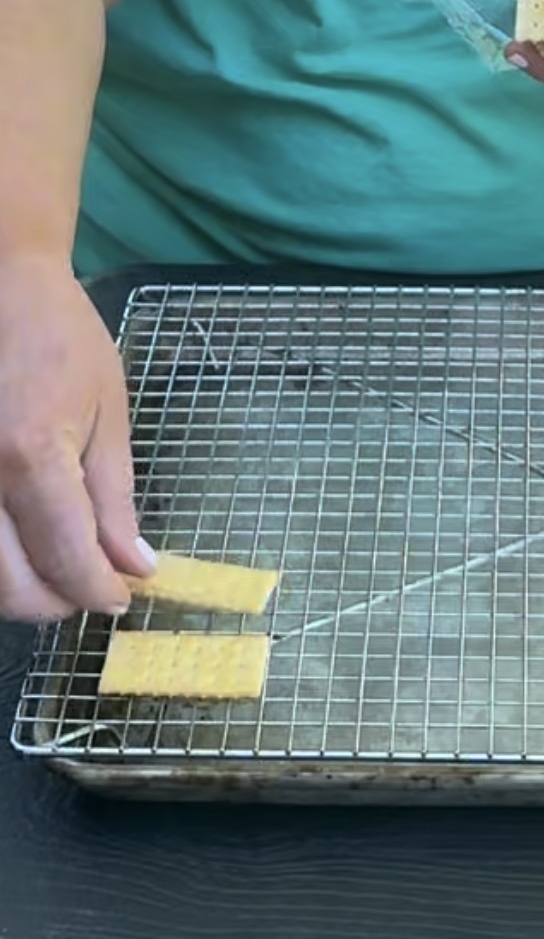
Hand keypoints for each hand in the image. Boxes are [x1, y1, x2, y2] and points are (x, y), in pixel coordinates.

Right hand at [0, 255, 154, 622]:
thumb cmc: (58, 337)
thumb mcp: (107, 413)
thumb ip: (115, 498)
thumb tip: (135, 565)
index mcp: (32, 455)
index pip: (69, 559)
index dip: (101, 591)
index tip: (123, 595)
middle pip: (13, 586)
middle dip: (60, 601)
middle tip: (92, 584)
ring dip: (21, 589)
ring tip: (57, 568)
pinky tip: (20, 543)